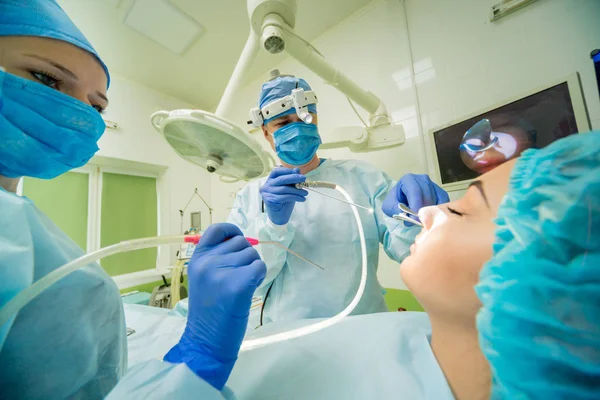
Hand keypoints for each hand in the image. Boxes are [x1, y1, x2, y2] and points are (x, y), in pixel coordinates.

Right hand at [164, 223, 265, 389]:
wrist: (205, 341)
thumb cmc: (208, 312)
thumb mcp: (204, 278)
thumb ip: (217, 259)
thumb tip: (244, 242)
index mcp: (197, 259)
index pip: (217, 230)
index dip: (232, 231)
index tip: (238, 239)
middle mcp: (207, 262)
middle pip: (241, 242)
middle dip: (246, 257)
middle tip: (238, 278)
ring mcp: (221, 272)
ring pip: (252, 255)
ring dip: (253, 268)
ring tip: (241, 287)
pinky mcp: (238, 284)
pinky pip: (259, 267)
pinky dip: (259, 277)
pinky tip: (249, 290)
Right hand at [260, 167, 307, 224]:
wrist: (279, 216)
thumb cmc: (284, 201)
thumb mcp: (289, 188)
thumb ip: (291, 180)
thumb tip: (297, 169)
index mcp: (270, 180)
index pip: (277, 171)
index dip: (287, 171)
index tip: (298, 173)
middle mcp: (266, 185)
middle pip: (281, 179)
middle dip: (294, 178)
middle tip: (304, 179)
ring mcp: (267, 193)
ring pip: (284, 189)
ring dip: (297, 190)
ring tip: (305, 193)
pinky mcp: (269, 200)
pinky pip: (285, 197)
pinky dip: (295, 197)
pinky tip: (302, 199)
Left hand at [382, 174, 448, 225]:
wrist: (402, 200)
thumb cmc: (395, 202)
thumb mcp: (389, 206)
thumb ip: (396, 210)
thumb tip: (409, 216)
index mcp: (408, 179)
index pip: (415, 190)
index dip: (415, 205)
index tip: (414, 218)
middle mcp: (423, 179)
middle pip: (427, 195)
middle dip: (423, 210)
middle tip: (418, 222)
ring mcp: (433, 185)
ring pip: (436, 199)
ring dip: (430, 211)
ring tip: (422, 220)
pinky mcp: (440, 192)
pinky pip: (444, 202)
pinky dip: (439, 210)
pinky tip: (431, 217)